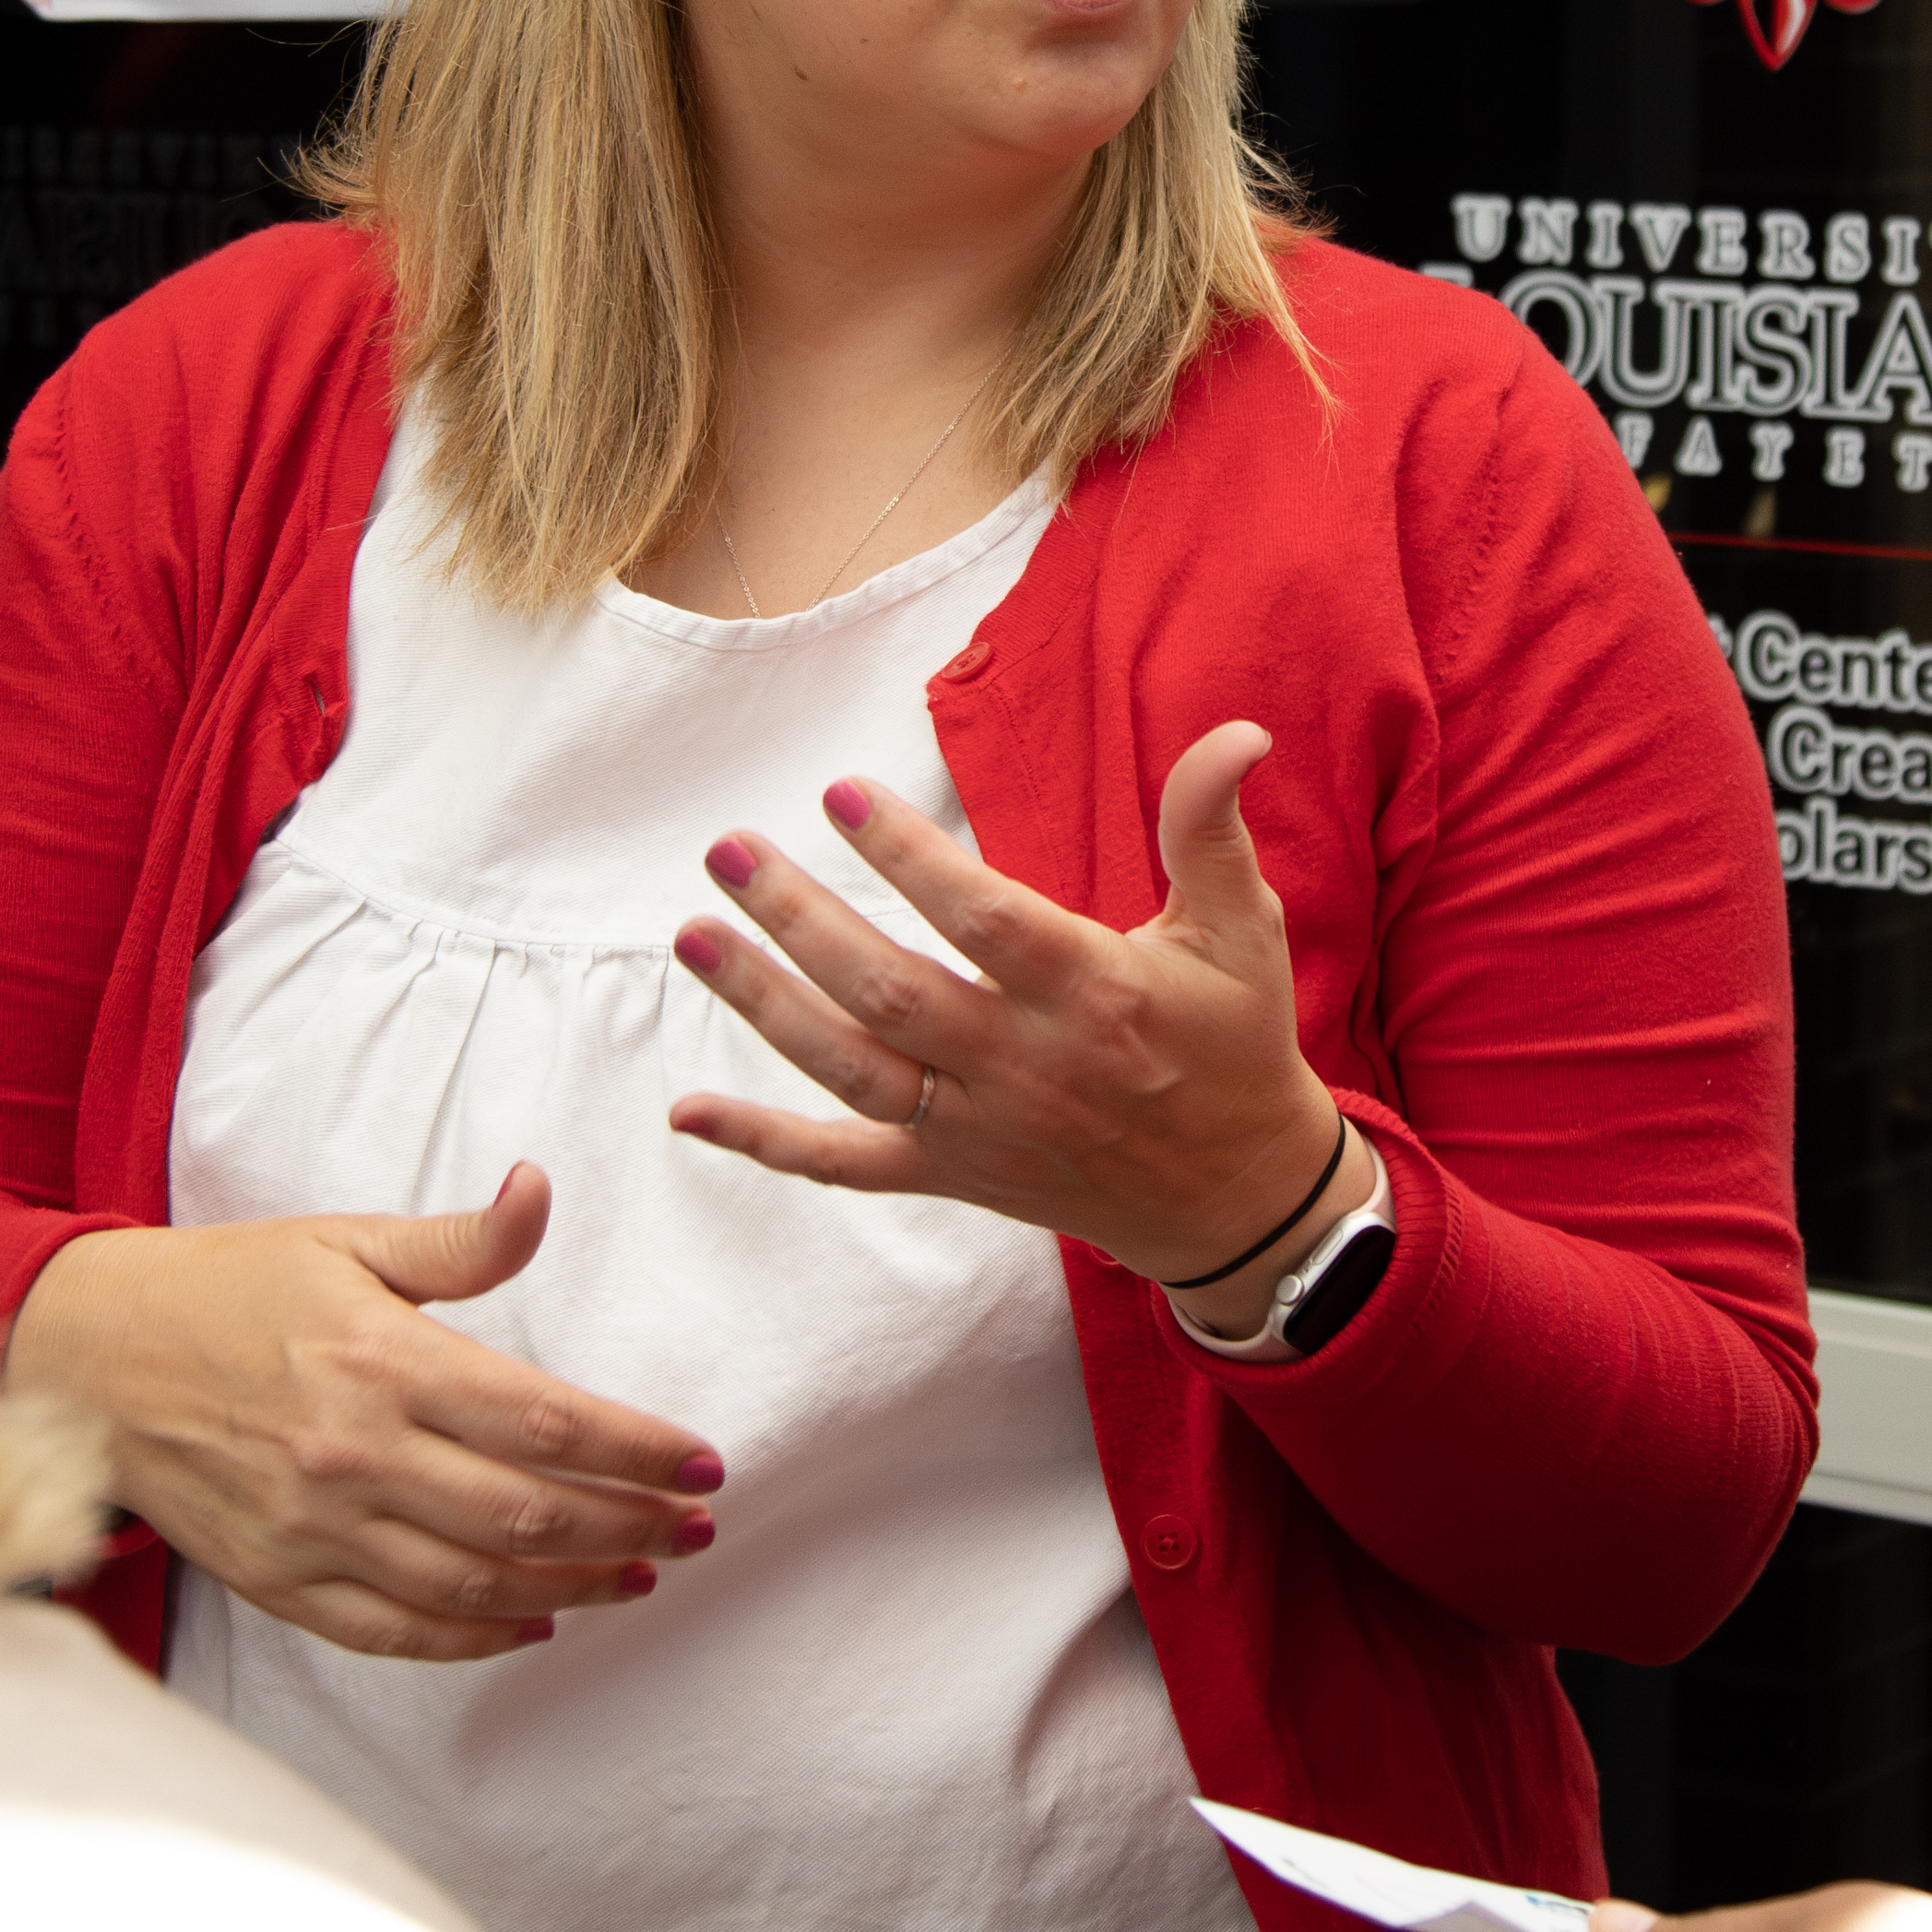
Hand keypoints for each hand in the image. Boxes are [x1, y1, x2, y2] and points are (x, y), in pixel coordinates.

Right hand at [7, 1166, 719, 1663]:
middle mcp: (354, 1455)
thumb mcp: (346, 1242)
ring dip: (576, 1587)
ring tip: (642, 1576)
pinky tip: (536, 1621)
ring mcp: (315, 1531)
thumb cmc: (230, 1289)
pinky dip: (478, 1636)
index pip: (547, 1424)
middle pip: (529, 1514)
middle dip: (633, 1527)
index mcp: (383, 1362)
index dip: (639, 1452)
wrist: (90, 1360)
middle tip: (697, 1531)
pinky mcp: (281, 1582)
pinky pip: (399, 1631)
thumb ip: (460, 1240)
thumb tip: (543, 1188)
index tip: (704, 1465)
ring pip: (477, 1583)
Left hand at [666, 719, 1363, 1305]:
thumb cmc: (1237, 1044)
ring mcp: (978, 1129)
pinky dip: (765, 1144)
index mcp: (1093, 994)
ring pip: (851, 1068)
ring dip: (763, 1003)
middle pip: (890, 992)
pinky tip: (689, 1111)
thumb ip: (1211, 830)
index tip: (839, 793)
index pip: (982, 919)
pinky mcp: (953, 1175)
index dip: (906, 855)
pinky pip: (846, 1165)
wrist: (1238, 1198)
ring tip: (692, 933)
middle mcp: (1025, 1067)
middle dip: (800, 920)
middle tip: (729, 849)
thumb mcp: (1243, 929)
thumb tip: (1237, 733)